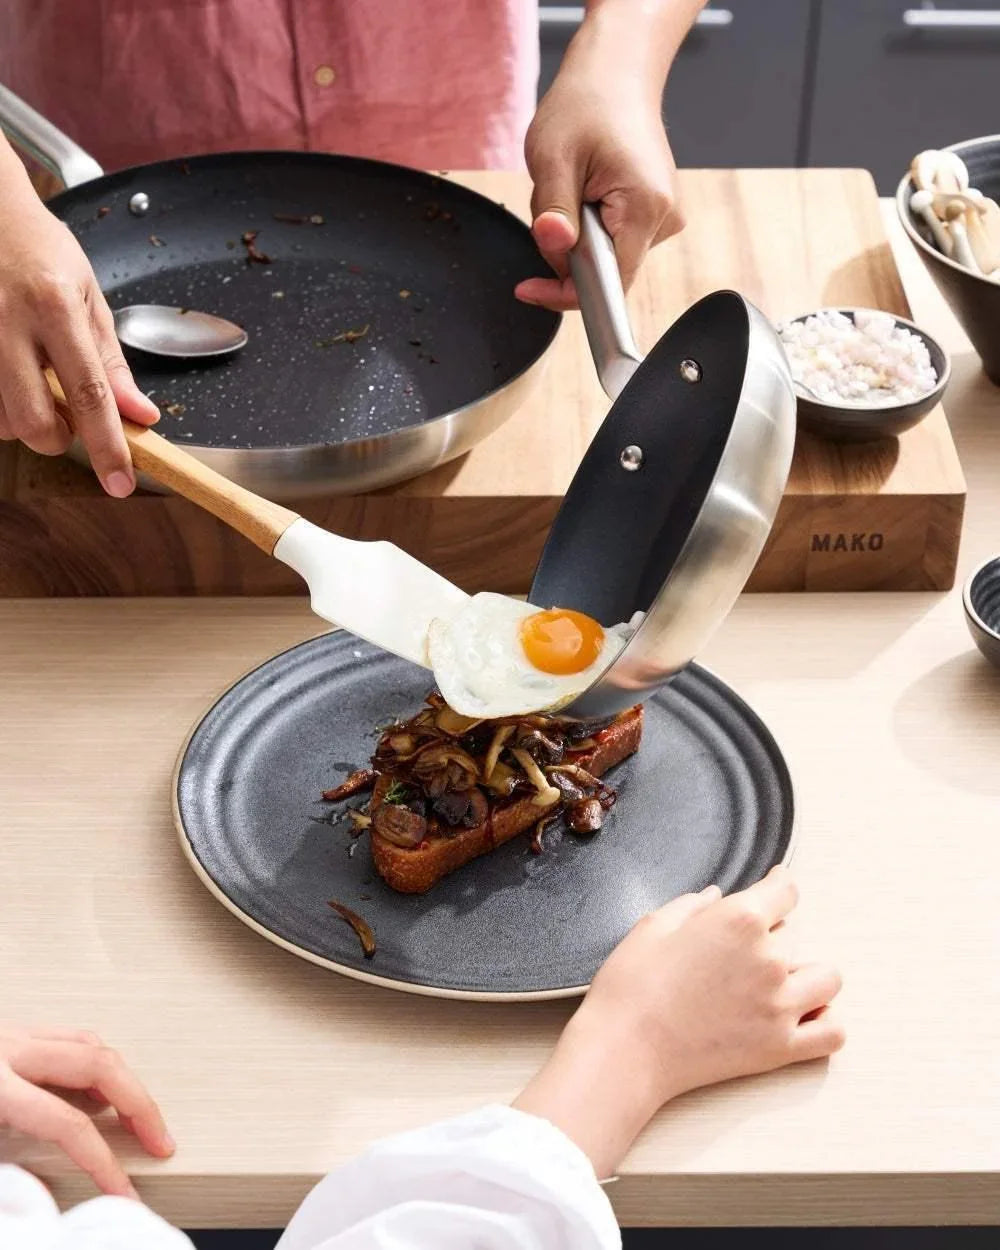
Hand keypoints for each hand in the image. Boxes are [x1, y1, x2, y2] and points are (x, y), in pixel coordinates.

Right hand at [0, 190, 158, 495]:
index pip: (91, 394)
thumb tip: (140, 417)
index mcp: (54, 306)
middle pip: (33, 422)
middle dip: (55, 438)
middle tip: (65, 418)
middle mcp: (5, 321)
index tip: (121, 483)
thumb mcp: (88, 296)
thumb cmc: (37, 249)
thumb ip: (112, 362)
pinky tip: (6, 376)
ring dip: (20, 420)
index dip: (107, 447)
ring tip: (27, 381)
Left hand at [0, 1024, 173, 1195]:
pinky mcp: (13, 1032)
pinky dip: (96, 1060)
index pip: (68, 1124)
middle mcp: (10, 1051)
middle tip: (158, 1139)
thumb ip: (7, 1170)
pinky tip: (98, 1084)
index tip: (123, 1189)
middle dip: (139, 1106)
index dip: (103, 1161)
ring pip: (92, 1045)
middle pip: (99, 1067)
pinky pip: (71, 1036)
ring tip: (136, 1117)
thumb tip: (44, 1193)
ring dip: (124, 1081)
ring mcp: (14, 1035)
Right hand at [515, 868, 843, 1176]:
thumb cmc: (632, 985)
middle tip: (735, 951)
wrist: (625, 1049)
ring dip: (806, 974)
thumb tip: (715, 898)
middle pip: (793, 934)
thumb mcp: (655, 925)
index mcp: (740, 920)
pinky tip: (801, 1015)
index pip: (786, 890)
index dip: (778, 884)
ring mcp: (780, 1006)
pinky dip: (825, 1022)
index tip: (775, 885)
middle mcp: (769, 959)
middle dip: (769, 936)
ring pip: (827, 979)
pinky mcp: (780, 1048)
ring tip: (777, 980)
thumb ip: (693, 905)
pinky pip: (831, 1033)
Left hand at [516, 48, 681, 309]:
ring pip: (604, 258)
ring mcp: (662, 219)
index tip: (528, 289)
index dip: (564, 293)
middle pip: (603, 272)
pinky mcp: (653, 215)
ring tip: (572, 186)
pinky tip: (586, 190)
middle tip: (551, 203)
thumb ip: (553, 211)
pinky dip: (588, 227)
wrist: (616, 74)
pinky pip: (611, 241)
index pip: (607, 285)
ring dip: (574, 236)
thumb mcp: (553, 156)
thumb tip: (555, 251)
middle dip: (565, 252)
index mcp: (644, 208)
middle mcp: (663, 219)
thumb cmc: (586, 105)